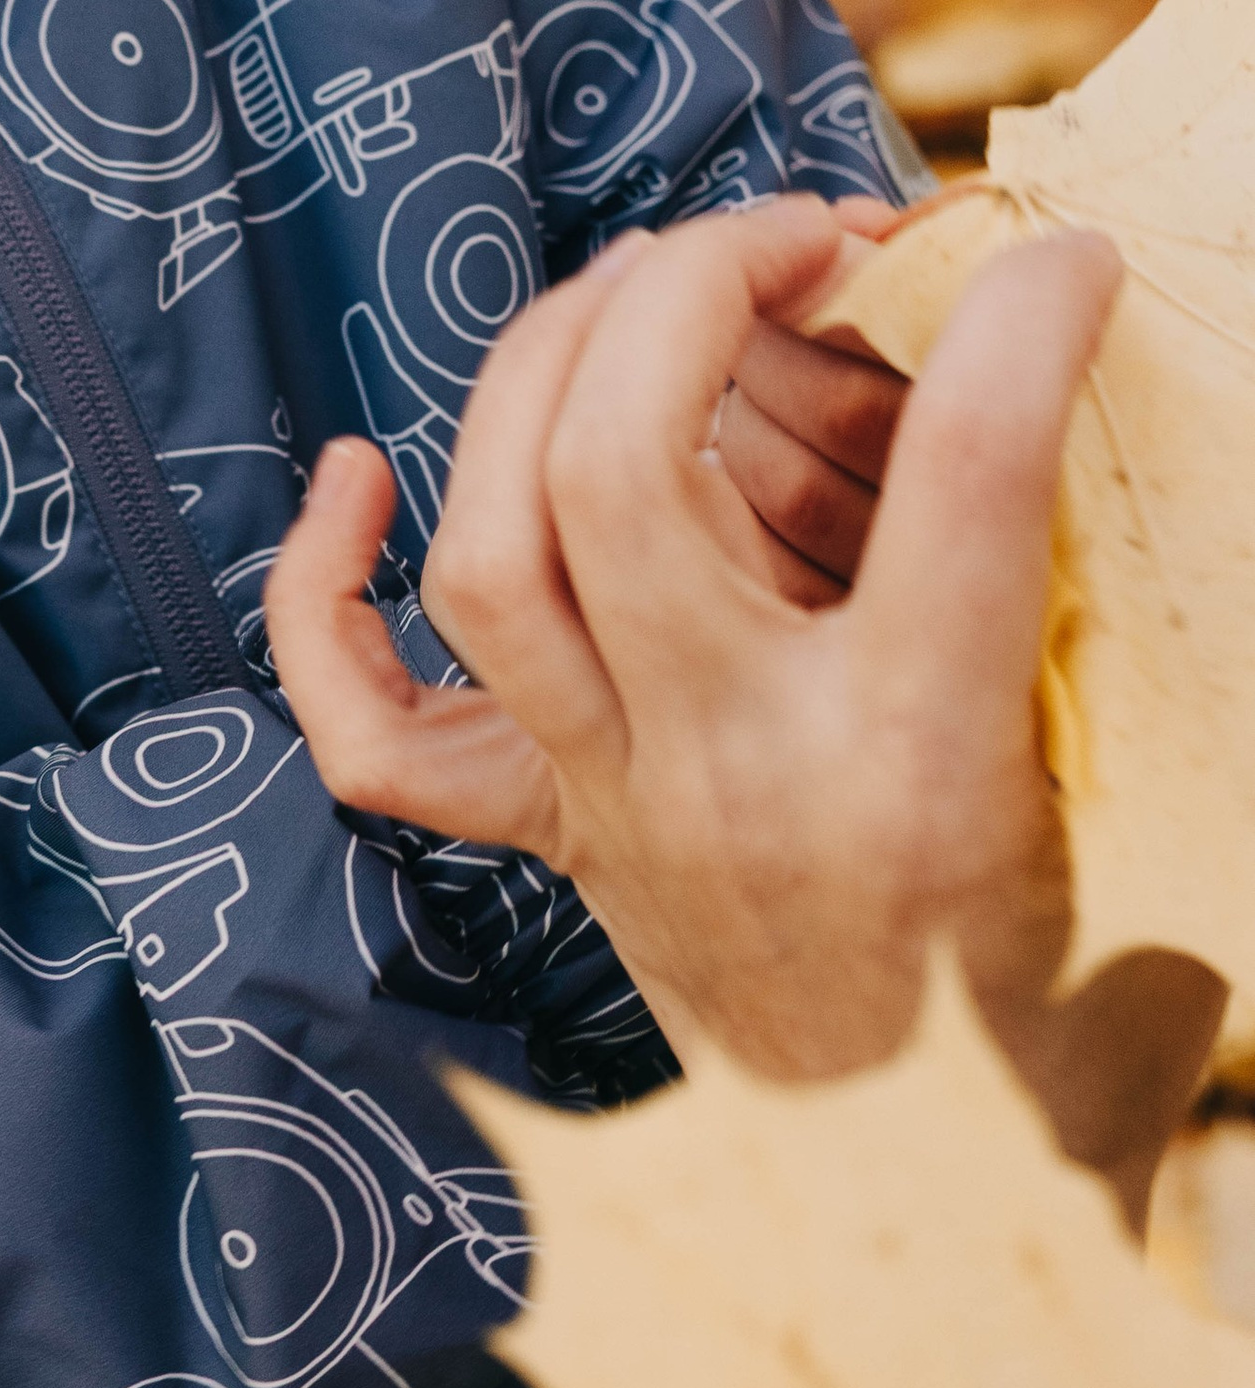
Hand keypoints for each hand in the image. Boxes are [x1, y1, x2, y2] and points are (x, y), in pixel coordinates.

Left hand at [267, 198, 1204, 1123]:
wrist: (918, 1145)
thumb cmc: (1013, 906)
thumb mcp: (1065, 716)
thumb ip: (1023, 514)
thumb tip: (1028, 284)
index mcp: (926, 754)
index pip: (962, 490)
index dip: (1014, 333)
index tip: (1054, 251)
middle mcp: (743, 775)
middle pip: (632, 479)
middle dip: (685, 297)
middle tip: (781, 242)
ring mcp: (614, 805)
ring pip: (488, 560)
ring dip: (539, 380)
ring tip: (635, 298)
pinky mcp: (535, 830)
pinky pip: (369, 737)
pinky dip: (322, 596)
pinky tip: (357, 473)